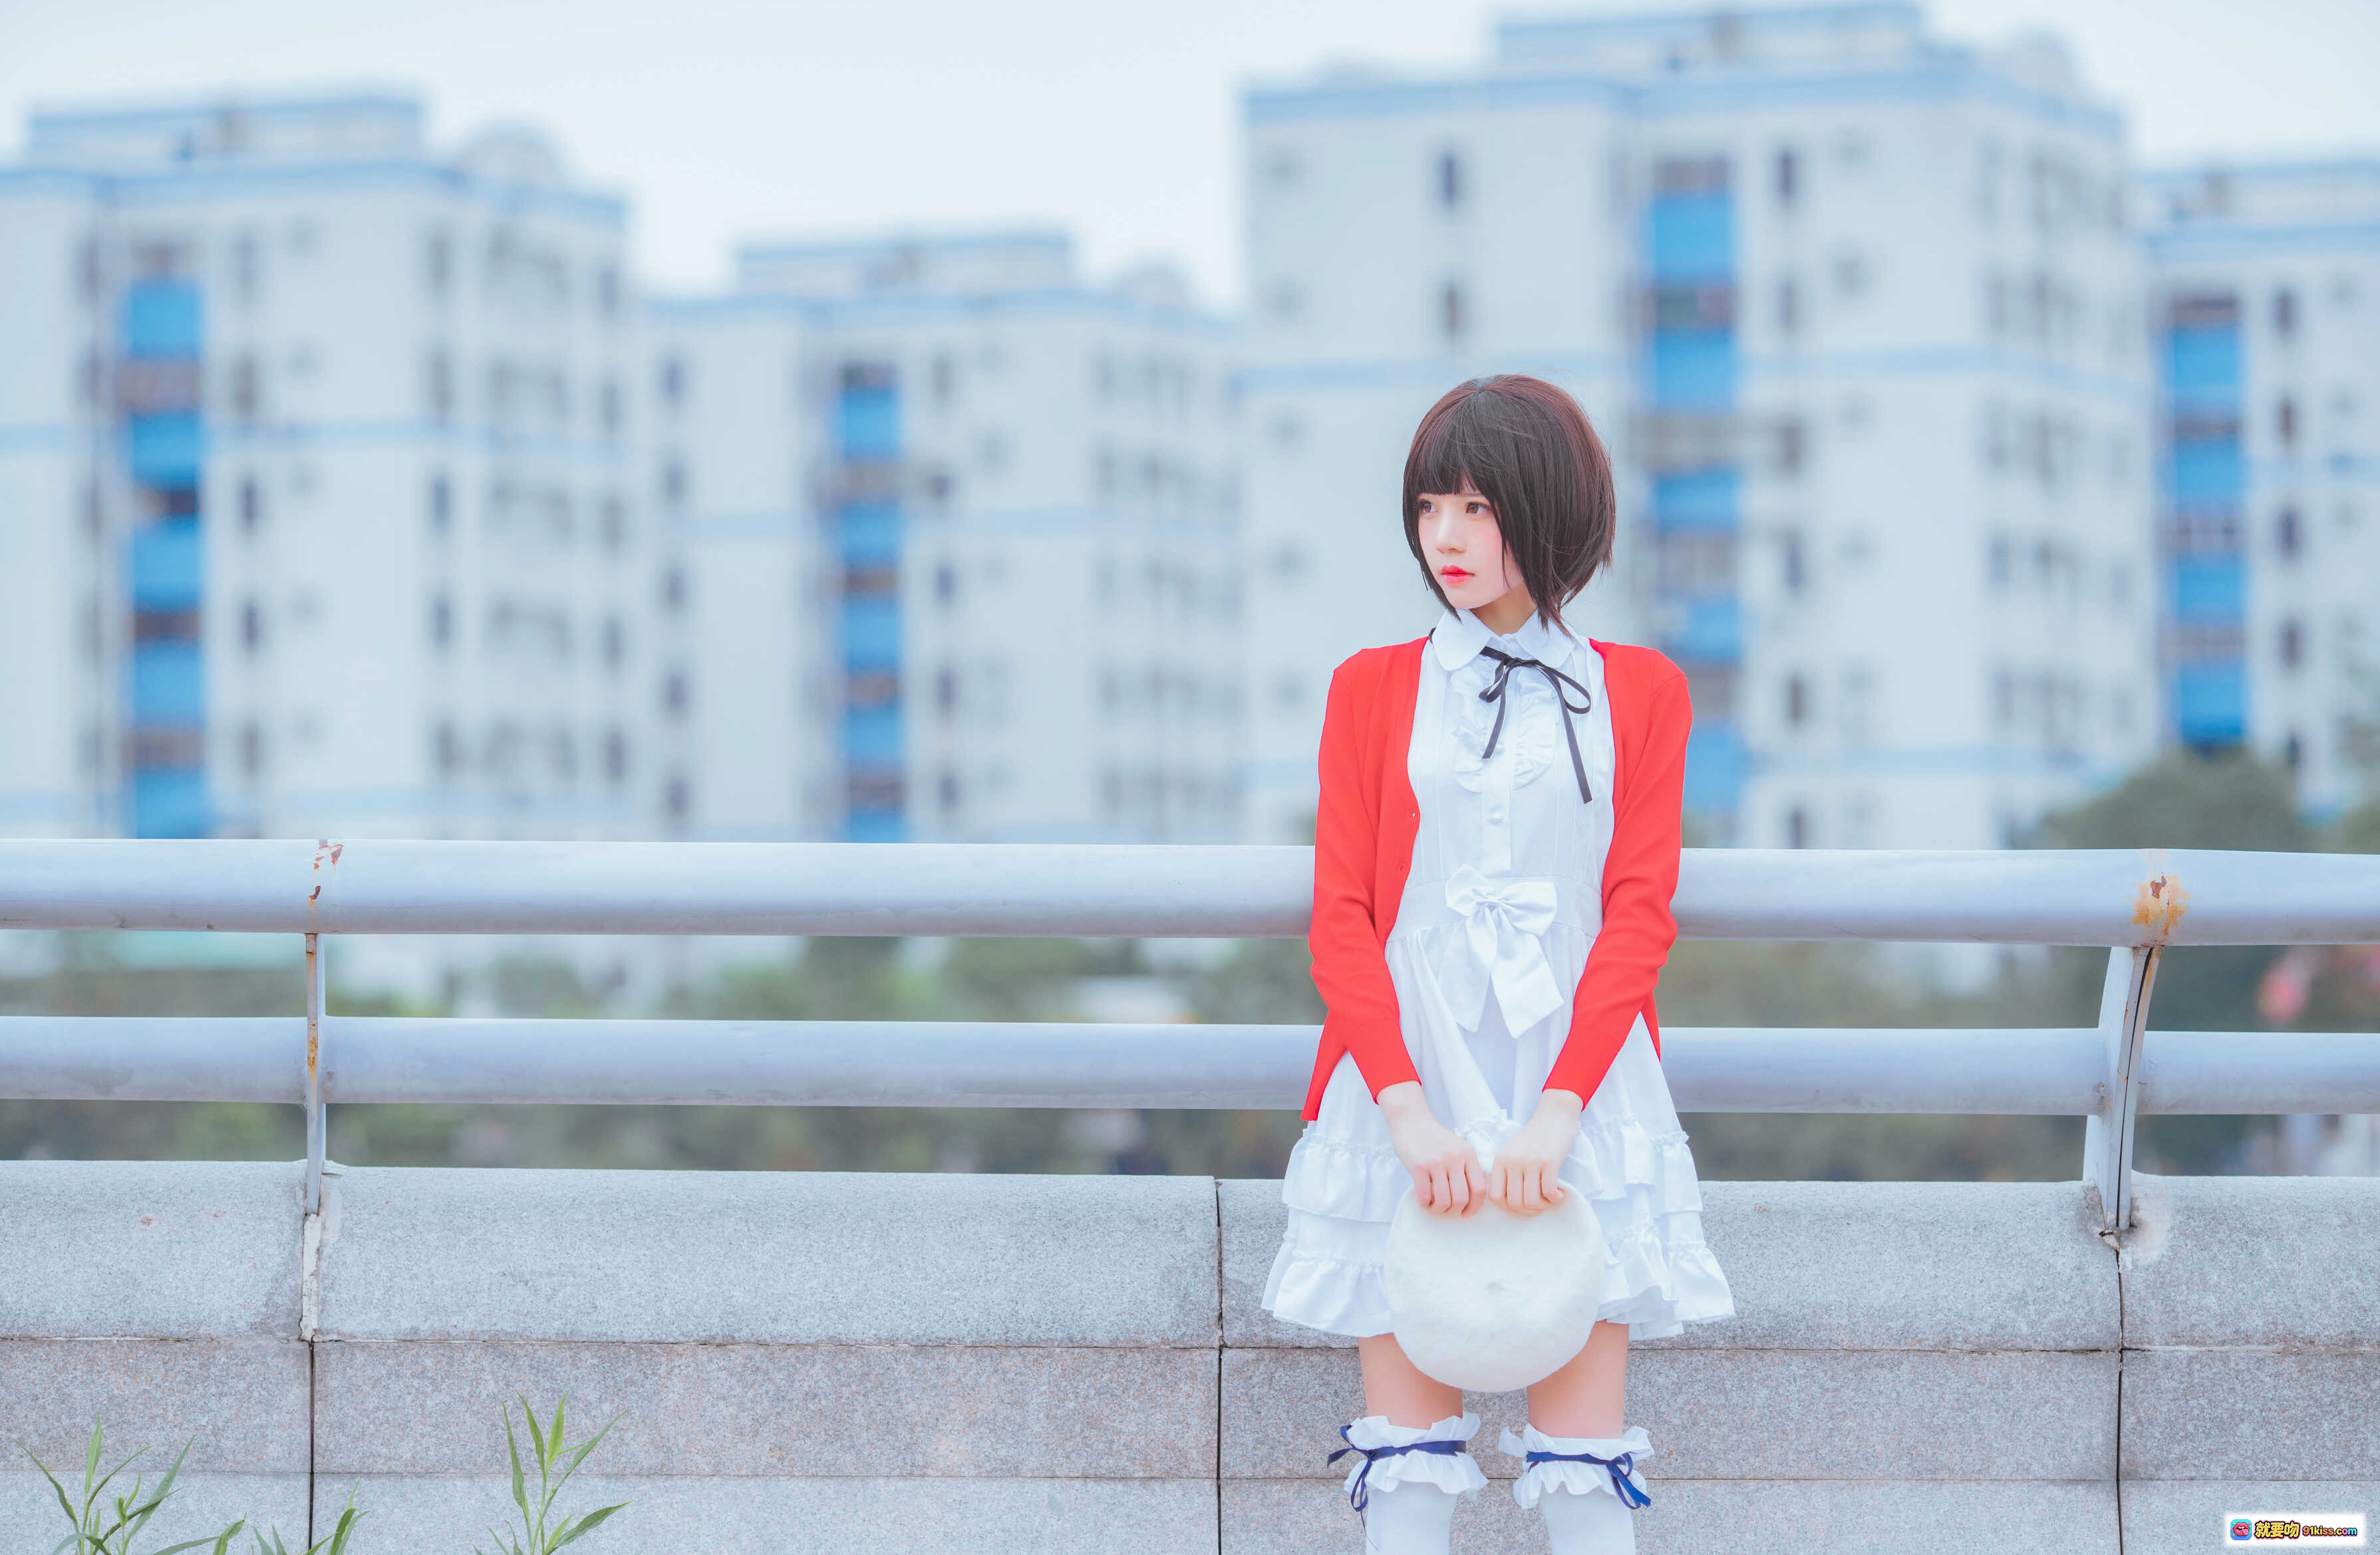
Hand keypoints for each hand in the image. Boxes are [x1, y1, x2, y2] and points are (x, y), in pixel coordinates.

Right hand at [1377, 1082, 1487, 1216]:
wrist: (1412, 1121)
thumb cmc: (1435, 1138)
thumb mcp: (1458, 1147)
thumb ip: (1467, 1167)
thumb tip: (1472, 1197)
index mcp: (1468, 1154)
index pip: (1479, 1188)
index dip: (1475, 1206)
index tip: (1466, 1213)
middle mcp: (1455, 1158)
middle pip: (1462, 1198)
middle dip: (1455, 1210)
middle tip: (1448, 1211)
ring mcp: (1437, 1162)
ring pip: (1443, 1200)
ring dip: (1439, 1209)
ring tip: (1434, 1206)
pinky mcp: (1419, 1166)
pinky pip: (1424, 1195)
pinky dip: (1425, 1203)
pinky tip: (1423, 1201)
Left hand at [1487, 1088, 1581, 1216]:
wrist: (1554, 1115)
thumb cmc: (1535, 1137)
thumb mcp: (1513, 1152)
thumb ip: (1508, 1173)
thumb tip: (1511, 1204)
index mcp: (1500, 1160)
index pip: (1495, 1197)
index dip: (1509, 1208)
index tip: (1522, 1205)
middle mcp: (1512, 1161)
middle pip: (1514, 1203)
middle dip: (1529, 1211)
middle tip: (1541, 1203)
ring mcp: (1529, 1161)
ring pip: (1530, 1202)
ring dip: (1543, 1206)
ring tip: (1550, 1197)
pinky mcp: (1548, 1161)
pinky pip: (1549, 1193)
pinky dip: (1555, 1198)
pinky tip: (1559, 1192)